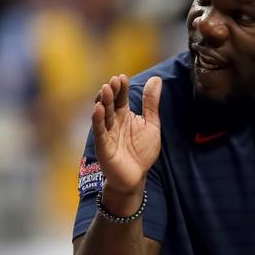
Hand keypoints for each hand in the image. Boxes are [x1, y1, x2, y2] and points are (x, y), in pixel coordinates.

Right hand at [91, 74, 162, 203]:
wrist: (136, 177)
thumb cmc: (142, 151)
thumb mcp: (151, 124)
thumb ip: (151, 103)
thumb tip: (156, 78)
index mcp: (124, 115)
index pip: (121, 98)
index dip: (121, 88)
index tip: (122, 77)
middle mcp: (113, 122)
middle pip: (111, 103)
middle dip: (111, 92)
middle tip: (114, 81)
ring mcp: (107, 133)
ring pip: (103, 114)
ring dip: (104, 102)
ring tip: (106, 89)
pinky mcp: (103, 146)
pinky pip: (99, 131)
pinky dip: (97, 120)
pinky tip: (98, 109)